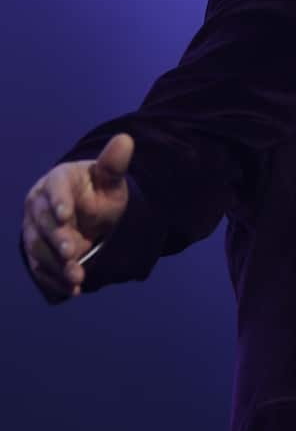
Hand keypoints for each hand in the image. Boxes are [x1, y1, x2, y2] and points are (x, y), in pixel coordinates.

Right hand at [21, 133, 132, 298]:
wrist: (89, 212)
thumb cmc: (99, 191)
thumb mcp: (110, 179)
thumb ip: (114, 164)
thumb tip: (126, 139)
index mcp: (56, 182)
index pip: (54, 190)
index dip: (59, 203)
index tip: (67, 217)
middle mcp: (38, 205)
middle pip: (44, 223)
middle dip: (57, 240)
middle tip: (72, 254)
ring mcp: (34, 229)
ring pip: (39, 248)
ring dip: (55, 264)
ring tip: (77, 278)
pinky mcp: (36, 250)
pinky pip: (40, 266)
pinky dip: (53, 279)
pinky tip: (70, 291)